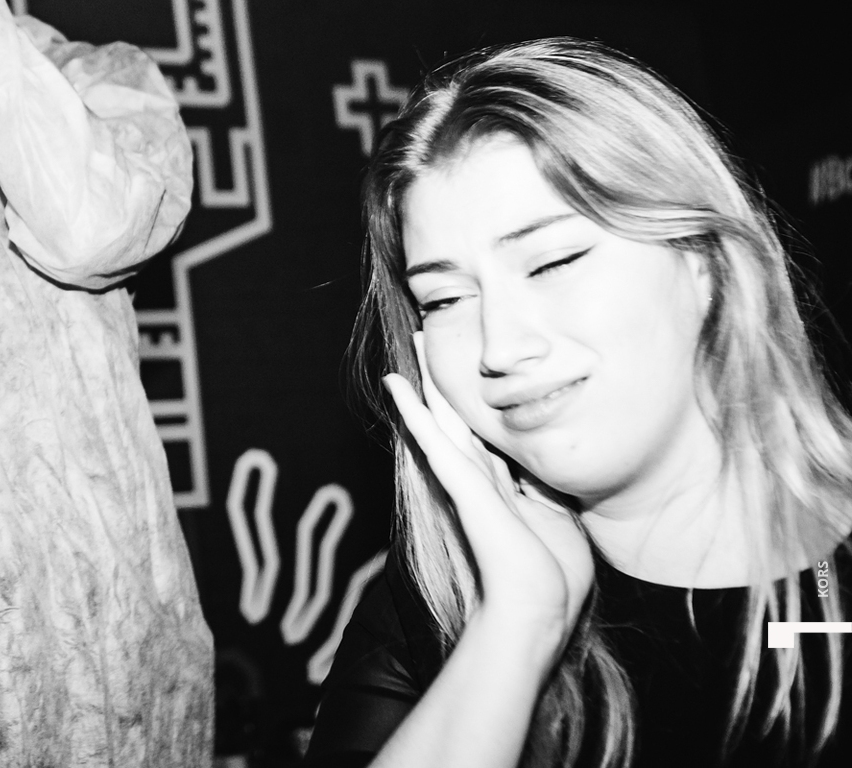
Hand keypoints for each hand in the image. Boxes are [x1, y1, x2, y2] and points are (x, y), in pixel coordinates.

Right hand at [383, 332, 593, 657]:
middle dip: (443, 384)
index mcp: (502, 488)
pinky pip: (432, 441)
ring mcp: (466, 482)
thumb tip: (540, 460)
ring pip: (442, 421)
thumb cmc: (553, 577)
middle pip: (457, 421)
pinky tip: (395, 384)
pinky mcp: (461, 486)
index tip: (465, 378)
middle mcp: (479, 480)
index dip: (473, 408)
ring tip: (411, 346)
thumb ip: (543, 486)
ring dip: (425, 383)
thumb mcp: (558, 517)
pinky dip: (413, 411)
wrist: (537, 612)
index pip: (484, 438)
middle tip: (424, 342)